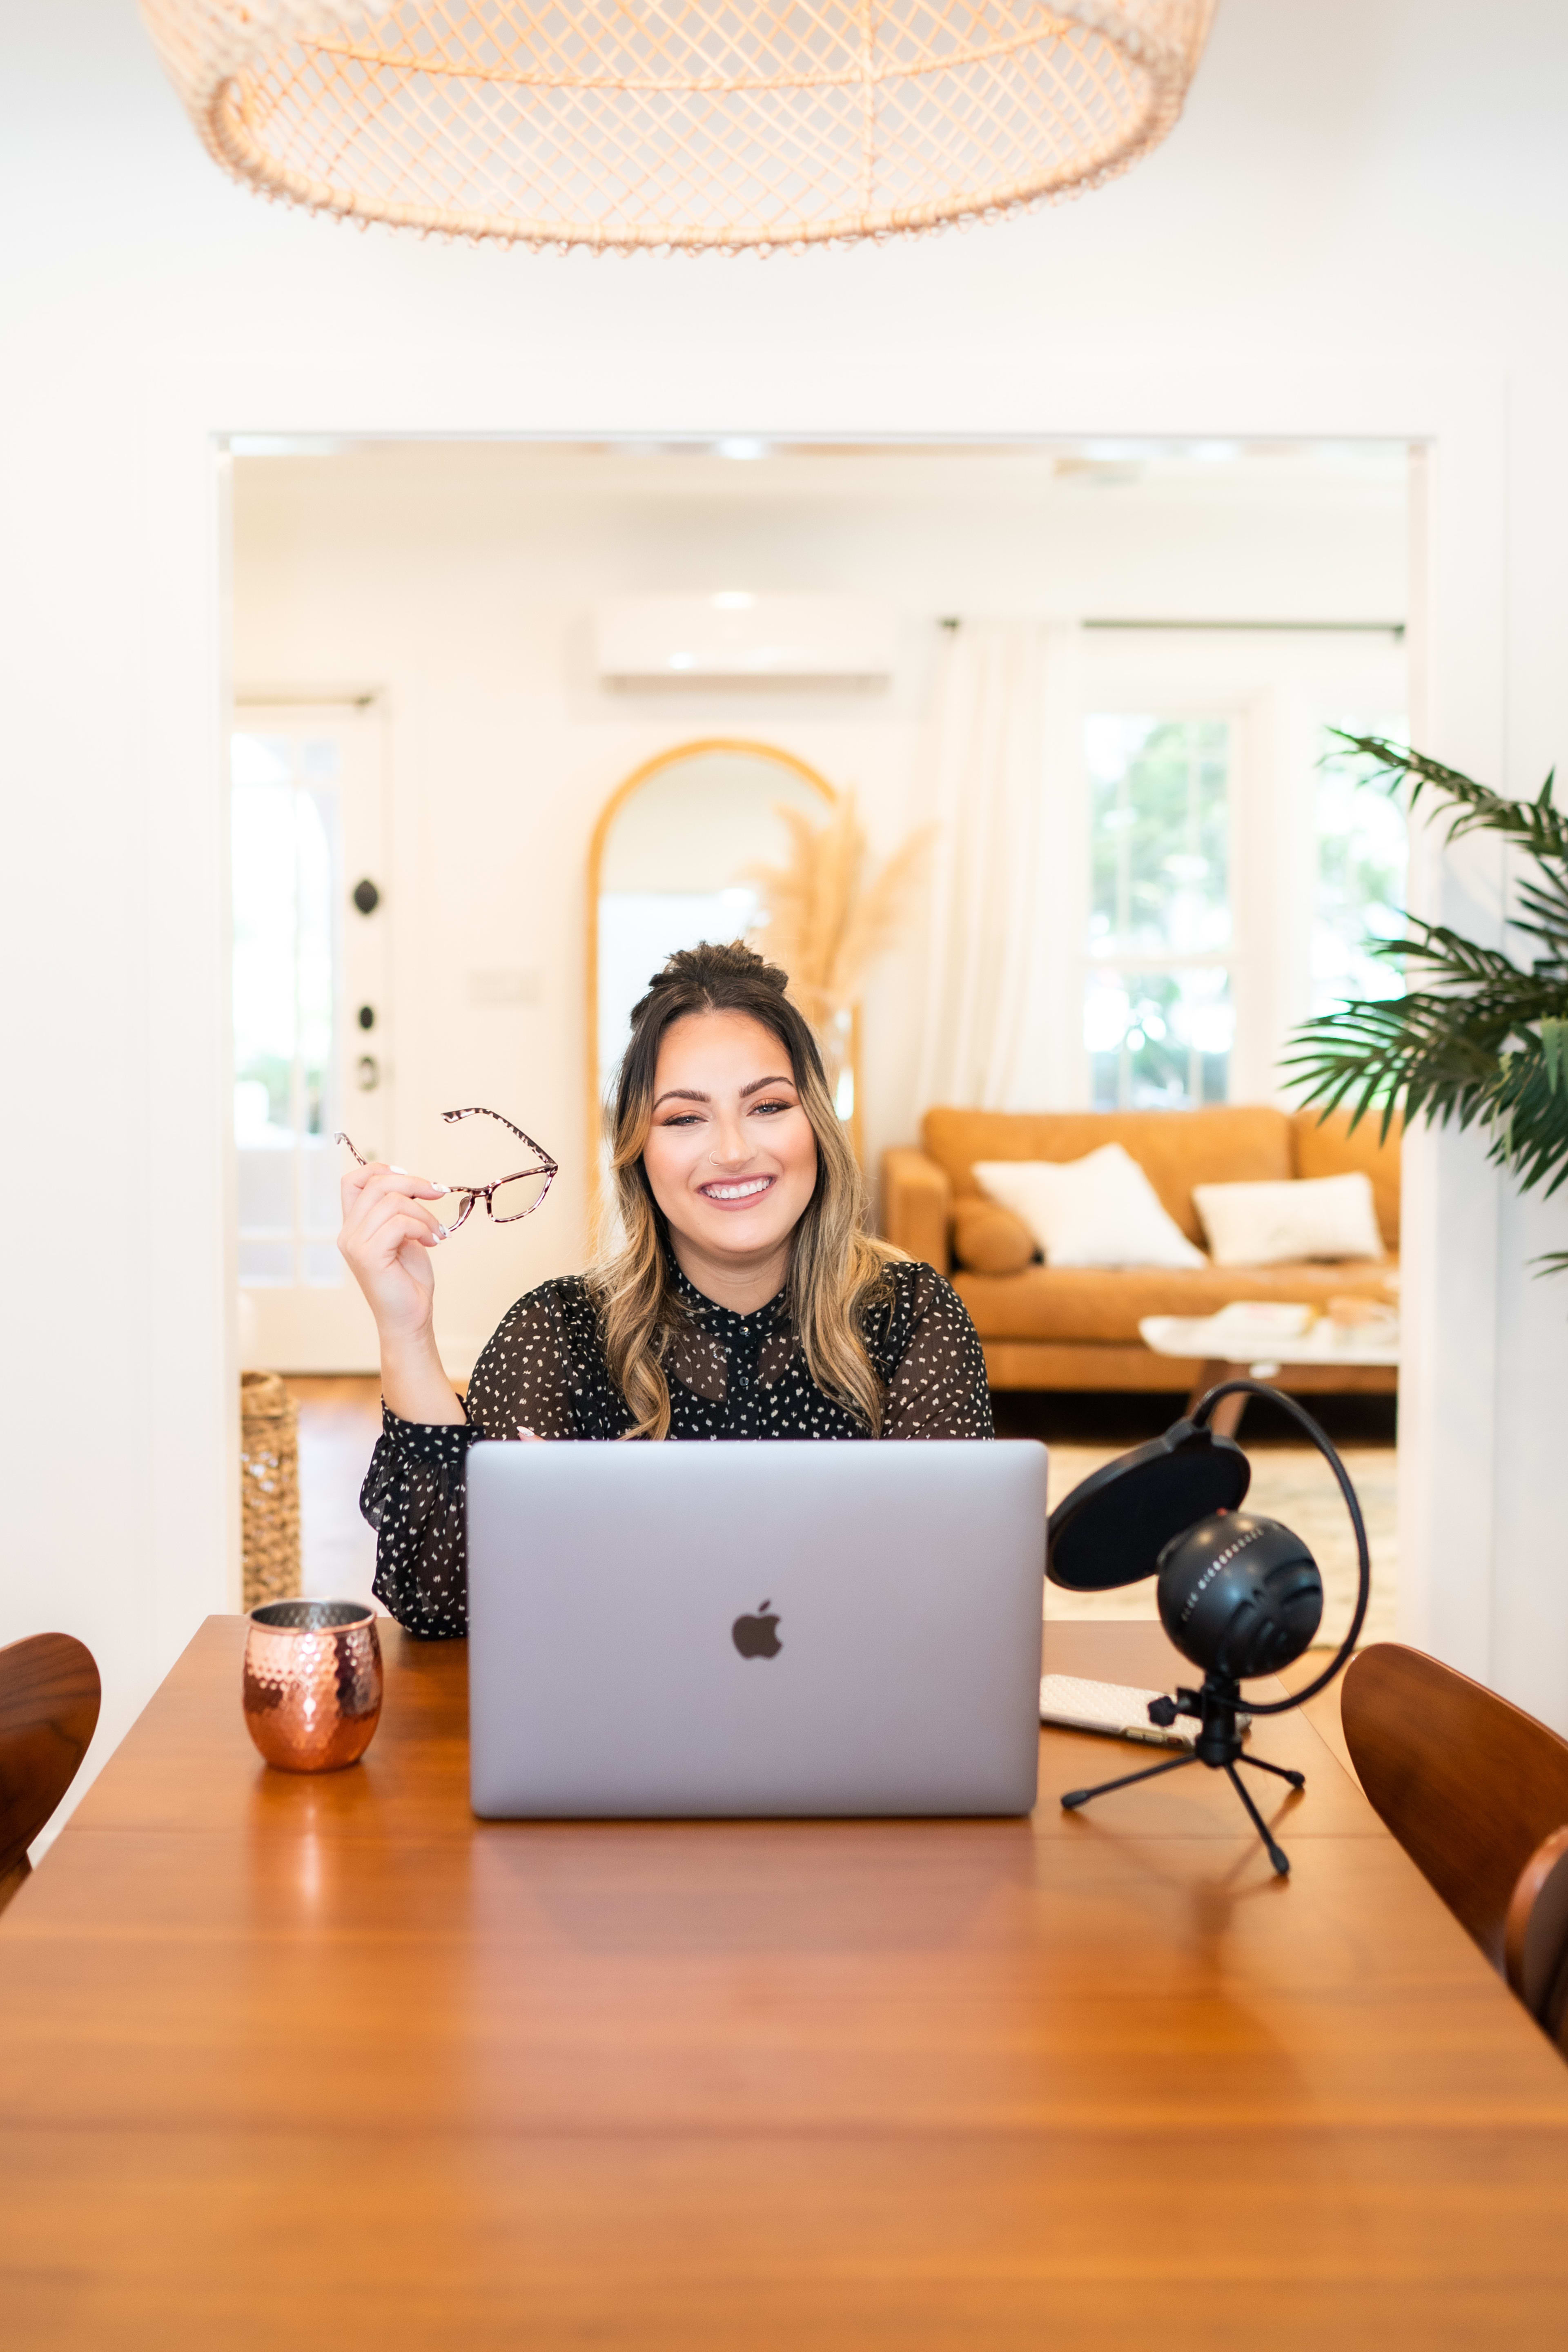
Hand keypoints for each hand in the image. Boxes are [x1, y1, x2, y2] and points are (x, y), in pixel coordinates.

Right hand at [337, 1160, 449, 1345]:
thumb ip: (398, 1209)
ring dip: (424, 1213)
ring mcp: (355, 1244)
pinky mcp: (369, 1256)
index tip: (410, 1177)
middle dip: (414, 1183)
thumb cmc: (408, 1278)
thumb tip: (414, 1183)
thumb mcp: (403, 1234)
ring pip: (393, 1202)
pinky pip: (400, 1223)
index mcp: (353, 1225)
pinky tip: (433, 1241)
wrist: (410, 1316)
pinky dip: (423, 1227)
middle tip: (439, 1193)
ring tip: (437, 1232)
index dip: (380, 1169)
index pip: (352, 1181)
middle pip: (376, 1184)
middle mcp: (348, 1233)